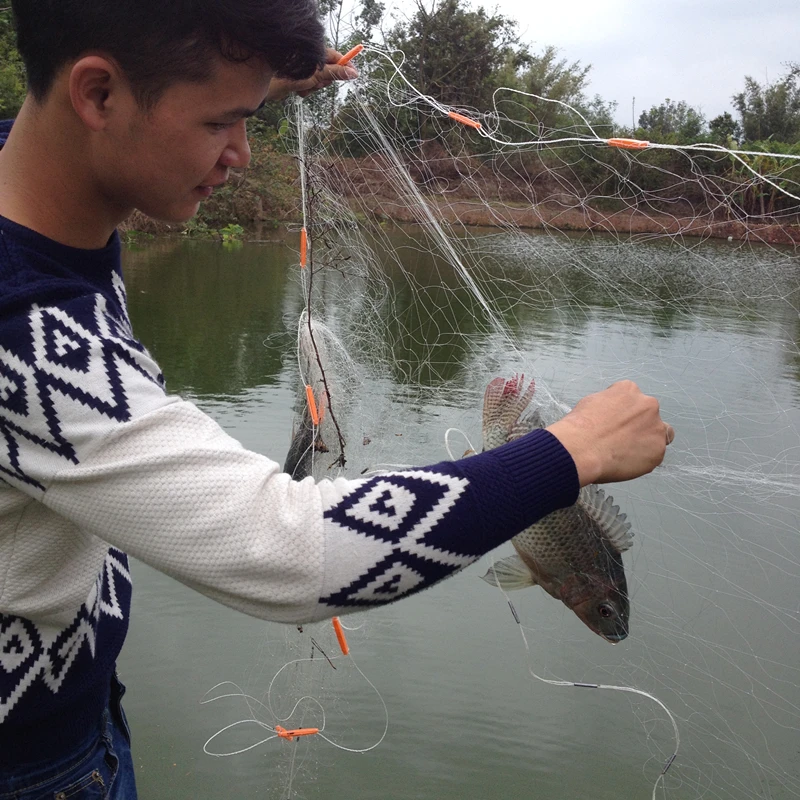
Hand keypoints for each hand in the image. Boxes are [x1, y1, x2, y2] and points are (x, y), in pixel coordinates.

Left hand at [266, 48, 358, 101]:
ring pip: (319, 82)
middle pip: (329, 72)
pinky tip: (297, 90)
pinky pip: (309, 87)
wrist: (270, 85)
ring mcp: (305, 69)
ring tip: (303, 86)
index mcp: (316, 53)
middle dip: (324, 82)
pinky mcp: (299, 78)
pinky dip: (305, 91)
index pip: (337, 58)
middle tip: (317, 83)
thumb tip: (353, 73)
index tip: (354, 75)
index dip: (346, 66)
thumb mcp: (317, 74)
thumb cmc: (292, 75)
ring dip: (313, 88)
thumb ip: (335, 73)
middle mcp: (311, 60)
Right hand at [546, 380, 673, 485]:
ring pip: (659, 435)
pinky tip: (625, 462)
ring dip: (647, 441)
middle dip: (639, 424)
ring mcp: (656, 428)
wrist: (582, 448)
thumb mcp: (590, 402)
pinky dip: (643, 460)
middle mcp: (648, 405)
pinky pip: (654, 456)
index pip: (632, 397)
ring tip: (626, 452)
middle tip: (621, 438)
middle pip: (649, 414)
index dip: (622, 411)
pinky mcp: (658, 451)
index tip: (613, 422)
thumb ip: (608, 405)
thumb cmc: (580, 426)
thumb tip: (610, 414)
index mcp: (629, 390)